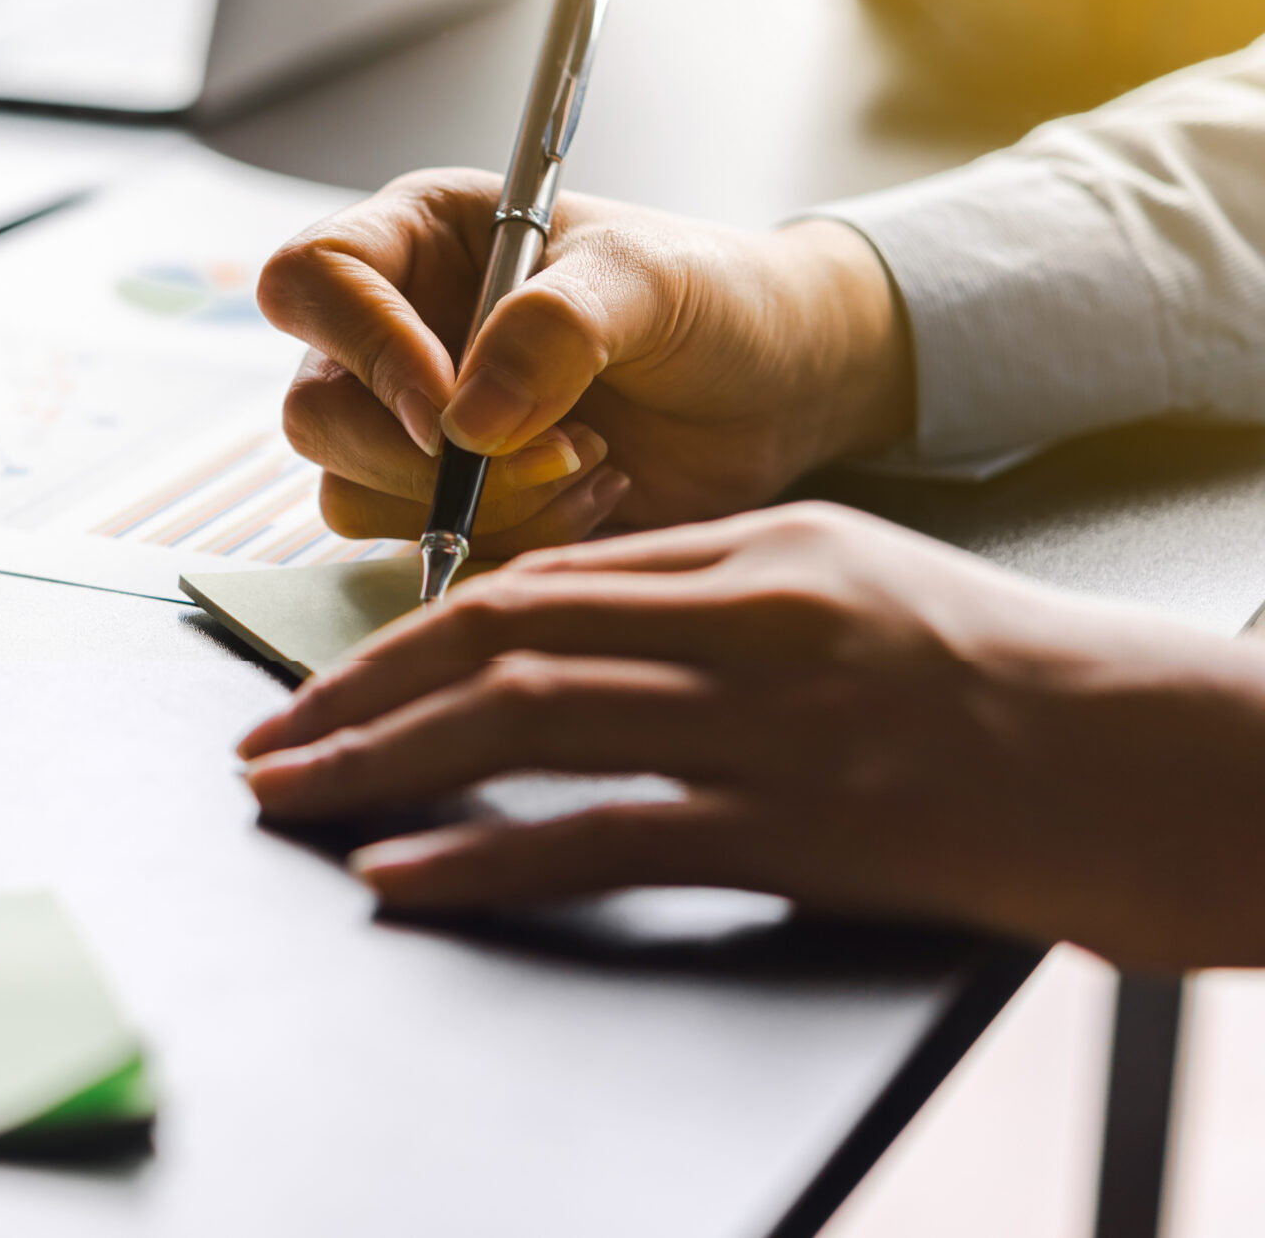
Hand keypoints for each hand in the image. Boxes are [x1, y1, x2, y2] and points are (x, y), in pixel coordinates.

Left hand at [236, 503, 1264, 969]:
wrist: (1163, 762)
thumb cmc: (1007, 679)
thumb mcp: (854, 585)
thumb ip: (715, 592)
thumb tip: (571, 629)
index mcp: (755, 553)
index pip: (534, 580)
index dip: (406, 630)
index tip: (324, 679)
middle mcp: (748, 620)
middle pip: (503, 638)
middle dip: (359, 692)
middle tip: (263, 743)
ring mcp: (771, 723)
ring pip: (530, 720)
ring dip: (384, 761)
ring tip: (289, 796)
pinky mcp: (801, 826)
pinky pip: (607, 835)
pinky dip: (487, 855)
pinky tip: (401, 871)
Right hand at [256, 174, 915, 555]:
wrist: (780, 389)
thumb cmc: (715, 300)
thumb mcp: (651, 283)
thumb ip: (556, 328)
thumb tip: (464, 419)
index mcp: (419, 239)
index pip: (312, 279)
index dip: (360, 346)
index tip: (450, 406)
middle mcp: (392, 329)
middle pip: (315, 412)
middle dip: (428, 459)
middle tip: (555, 449)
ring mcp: (411, 422)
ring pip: (354, 493)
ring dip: (479, 506)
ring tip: (592, 465)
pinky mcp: (447, 500)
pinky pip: (418, 547)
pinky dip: (509, 540)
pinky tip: (595, 497)